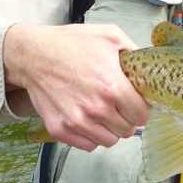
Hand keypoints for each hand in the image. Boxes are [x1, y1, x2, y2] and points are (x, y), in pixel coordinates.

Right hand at [3, 24, 149, 151]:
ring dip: (110, 129)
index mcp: (112, 87)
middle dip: (126, 118)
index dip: (142, 108)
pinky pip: (88, 145)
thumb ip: (134, 53)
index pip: (142, 115)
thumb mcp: (110, 36)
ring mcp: (77, 122)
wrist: (34, 54)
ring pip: (109, 141)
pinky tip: (88, 118)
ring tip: (103, 111)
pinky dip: (91, 135)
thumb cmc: (71, 43)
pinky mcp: (60, 130)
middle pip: (127, 130)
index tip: (136, 103)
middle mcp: (96, 109)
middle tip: (119, 105)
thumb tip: (148, 67)